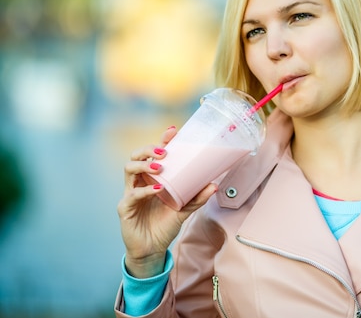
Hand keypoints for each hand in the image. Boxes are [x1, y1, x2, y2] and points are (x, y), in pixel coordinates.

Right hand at [117, 126, 217, 277]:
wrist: (152, 249)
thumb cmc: (164, 224)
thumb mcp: (185, 209)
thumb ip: (197, 197)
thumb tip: (214, 184)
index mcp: (151, 178)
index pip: (153, 154)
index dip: (161, 140)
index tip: (173, 131)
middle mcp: (139, 181)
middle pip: (136, 156)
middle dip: (148, 149)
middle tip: (164, 151)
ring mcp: (130, 193)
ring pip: (129, 169)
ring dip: (144, 165)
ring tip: (160, 167)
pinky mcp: (125, 207)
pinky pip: (132, 194)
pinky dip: (145, 190)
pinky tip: (157, 189)